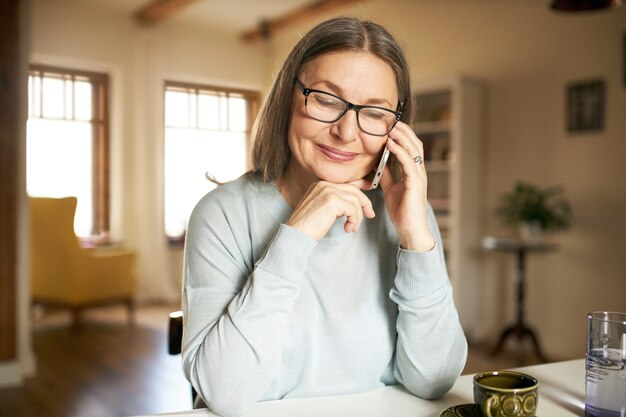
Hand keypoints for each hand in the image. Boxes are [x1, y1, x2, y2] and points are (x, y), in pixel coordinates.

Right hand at [285, 181, 375, 240]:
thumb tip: (354, 204)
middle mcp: (324, 184)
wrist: (296, 234)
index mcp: (321, 184)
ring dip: (358, 216)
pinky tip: (347, 228)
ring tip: (352, 227)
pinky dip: (354, 220)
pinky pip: (353, 209)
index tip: (369, 189)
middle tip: (369, 214)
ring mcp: (328, 191)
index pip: (346, 182)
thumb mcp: (323, 209)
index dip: (361, 185)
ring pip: (355, 200)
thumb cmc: (307, 226)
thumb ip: (336, 202)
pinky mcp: (332, 201)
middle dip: (365, 203)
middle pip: (354, 190)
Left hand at [378, 121, 434, 251]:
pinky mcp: (415, 183)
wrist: (409, 229)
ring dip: (402, 137)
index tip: (391, 126)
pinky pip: (408, 162)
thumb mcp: (390, 190)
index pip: (411, 148)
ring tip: (391, 128)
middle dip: (404, 132)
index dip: (403, 136)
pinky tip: (390, 144)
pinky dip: (399, 151)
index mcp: (414, 173)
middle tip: (392, 121)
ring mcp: (419, 177)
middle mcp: (419, 172)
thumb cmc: (402, 212)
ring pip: (413, 150)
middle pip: (415, 145)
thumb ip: (387, 176)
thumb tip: (379, 165)